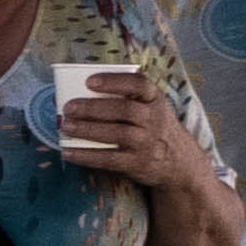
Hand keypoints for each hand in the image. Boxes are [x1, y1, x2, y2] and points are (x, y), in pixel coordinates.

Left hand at [55, 74, 212, 200]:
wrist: (178, 161)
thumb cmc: (151, 127)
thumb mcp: (149, 107)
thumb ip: (123, 98)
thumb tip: (72, 93)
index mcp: (155, 99)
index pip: (139, 84)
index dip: (114, 82)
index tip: (89, 81)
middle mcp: (154, 119)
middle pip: (124, 110)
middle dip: (93, 108)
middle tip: (68, 108)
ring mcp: (147, 142)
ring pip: (117, 134)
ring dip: (88, 130)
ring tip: (66, 127)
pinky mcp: (138, 163)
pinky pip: (110, 159)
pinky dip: (87, 156)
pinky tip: (68, 152)